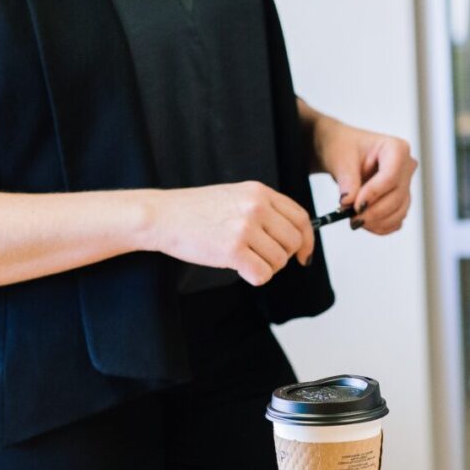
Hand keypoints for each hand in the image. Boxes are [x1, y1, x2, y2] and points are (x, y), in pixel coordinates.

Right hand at [142, 181, 314, 286]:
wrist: (163, 216)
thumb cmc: (195, 210)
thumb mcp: (235, 196)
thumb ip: (264, 210)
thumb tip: (294, 237)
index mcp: (259, 192)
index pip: (301, 218)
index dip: (307, 240)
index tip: (303, 254)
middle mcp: (256, 207)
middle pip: (293, 242)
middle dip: (282, 257)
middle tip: (261, 258)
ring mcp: (245, 228)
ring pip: (278, 261)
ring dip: (265, 267)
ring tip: (243, 259)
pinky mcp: (233, 250)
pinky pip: (262, 274)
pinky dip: (254, 277)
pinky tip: (239, 268)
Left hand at [313, 117, 417, 234]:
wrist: (342, 154)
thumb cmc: (344, 147)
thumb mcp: (341, 159)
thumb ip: (347, 180)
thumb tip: (349, 202)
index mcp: (396, 148)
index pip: (391, 176)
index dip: (374, 193)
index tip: (355, 205)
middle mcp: (406, 167)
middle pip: (397, 196)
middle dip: (373, 211)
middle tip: (350, 217)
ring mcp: (405, 185)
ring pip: (399, 211)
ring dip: (377, 221)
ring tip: (354, 220)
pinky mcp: (400, 201)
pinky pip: (396, 220)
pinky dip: (380, 226)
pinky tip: (364, 222)